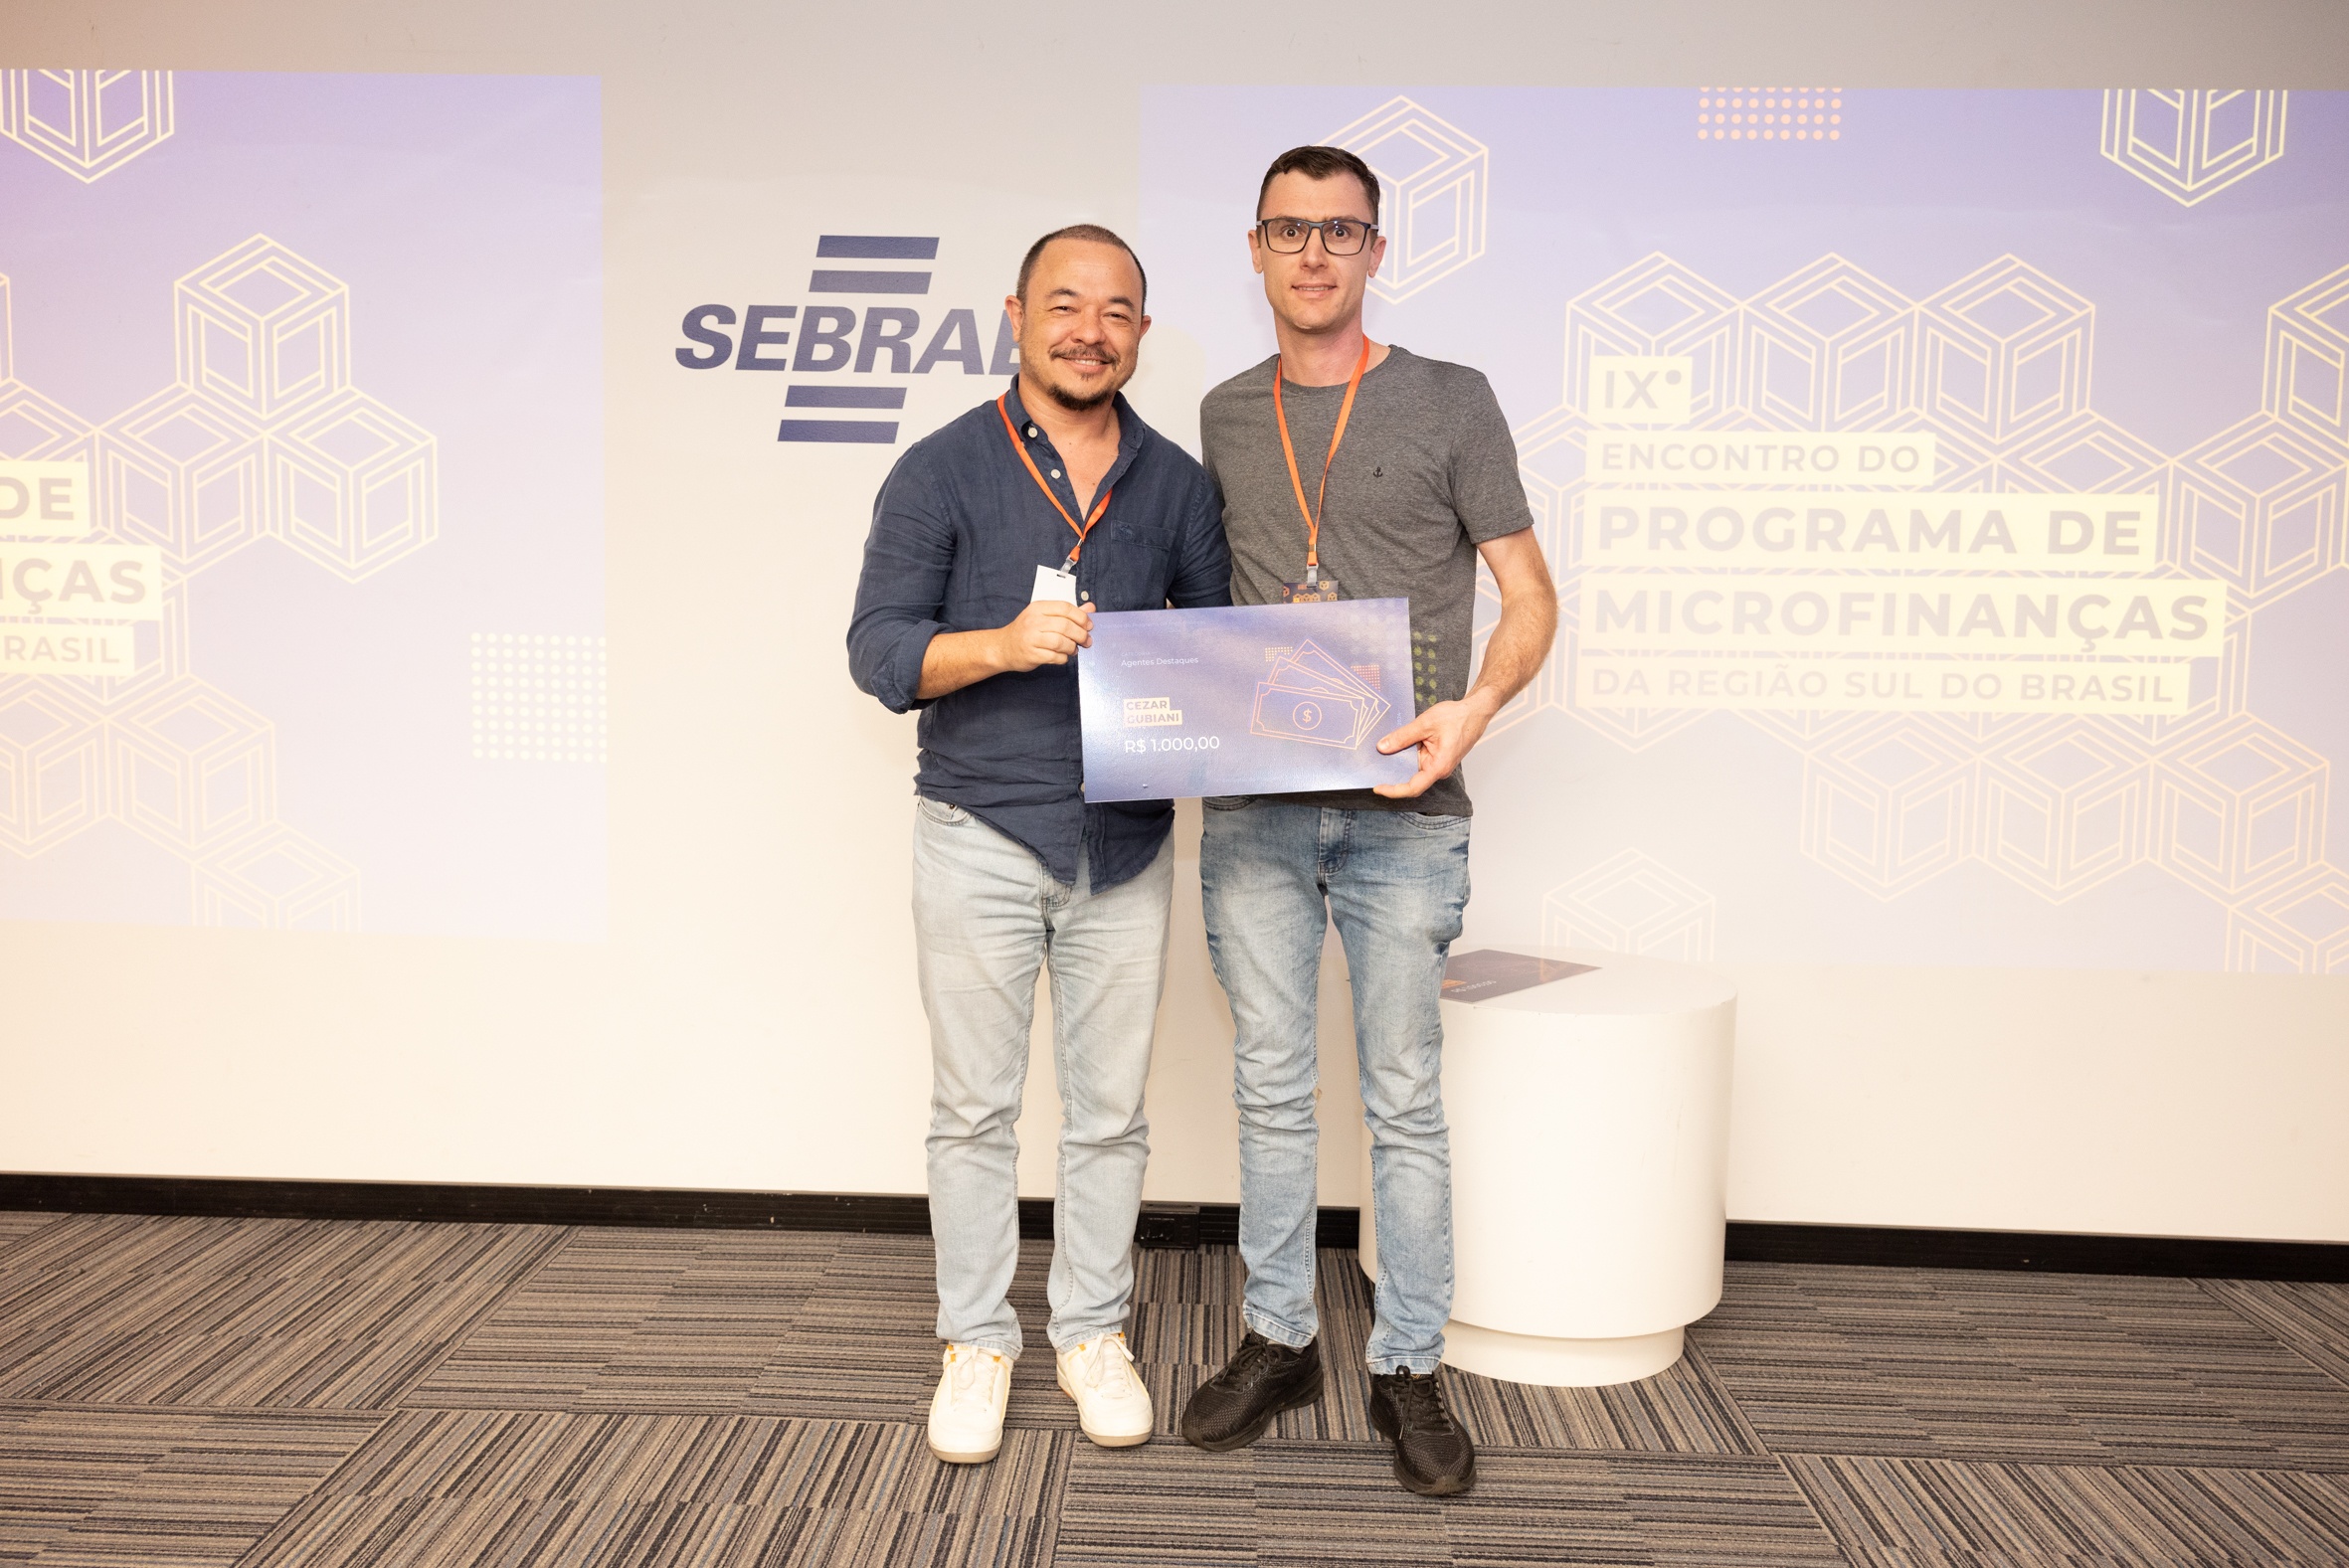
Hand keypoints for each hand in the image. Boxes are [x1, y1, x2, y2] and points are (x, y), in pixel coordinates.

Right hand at [995, 600, 1092, 671]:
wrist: (1003, 647)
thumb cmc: (1025, 631)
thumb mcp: (1044, 616)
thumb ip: (1068, 613)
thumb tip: (1090, 608)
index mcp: (1038, 608)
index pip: (1065, 608)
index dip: (1081, 617)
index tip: (1089, 625)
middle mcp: (1033, 621)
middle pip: (1065, 626)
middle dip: (1081, 635)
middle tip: (1086, 640)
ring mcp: (1031, 639)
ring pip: (1061, 642)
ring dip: (1072, 647)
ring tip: (1073, 649)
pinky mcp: (1032, 655)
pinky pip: (1055, 657)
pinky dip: (1064, 658)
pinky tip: (1063, 656)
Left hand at [1371, 693, 1496, 798]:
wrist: (1475, 711)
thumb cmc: (1458, 718)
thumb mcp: (1425, 723)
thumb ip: (1403, 736)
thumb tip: (1383, 747)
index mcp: (1438, 766)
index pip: (1413, 787)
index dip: (1394, 790)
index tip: (1378, 788)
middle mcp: (1438, 769)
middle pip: (1411, 778)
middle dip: (1393, 772)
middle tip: (1374, 765)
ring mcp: (1438, 764)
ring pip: (1414, 767)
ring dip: (1400, 760)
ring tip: (1384, 751)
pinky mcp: (1436, 757)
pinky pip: (1418, 759)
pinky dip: (1407, 753)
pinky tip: (1397, 745)